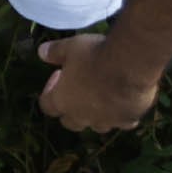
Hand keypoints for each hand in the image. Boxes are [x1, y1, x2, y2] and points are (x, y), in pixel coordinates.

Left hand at [36, 31, 163, 130]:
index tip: (59, 73)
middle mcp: (82, 117)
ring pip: (96, 125)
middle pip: (70, 121)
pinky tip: (126, 102)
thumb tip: (41, 52)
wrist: (130, 65)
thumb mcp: (71, 47)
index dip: (50, 90)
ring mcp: (105, 121)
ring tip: (103, 95)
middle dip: (71, 107)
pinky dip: (121, 115)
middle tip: (79, 87)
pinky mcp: (126, 120)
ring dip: (96, 114)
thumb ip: (55, 52)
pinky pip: (122, 122)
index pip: (46, 105)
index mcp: (62, 101)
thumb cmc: (94, 55)